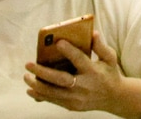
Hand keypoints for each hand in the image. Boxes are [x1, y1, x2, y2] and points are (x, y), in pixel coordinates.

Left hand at [22, 33, 136, 113]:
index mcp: (93, 71)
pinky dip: (40, 95)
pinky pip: (53, 100)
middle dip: (43, 72)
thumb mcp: (110, 58)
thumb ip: (101, 46)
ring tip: (26, 77)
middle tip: (28, 64)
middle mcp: (84, 85)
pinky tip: (31, 90)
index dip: (69, 51)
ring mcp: (77, 98)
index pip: (80, 60)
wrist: (114, 97)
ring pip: (52, 92)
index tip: (58, 42)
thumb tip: (93, 33)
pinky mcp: (71, 105)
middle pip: (60, 79)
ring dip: (37, 85)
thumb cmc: (110, 73)